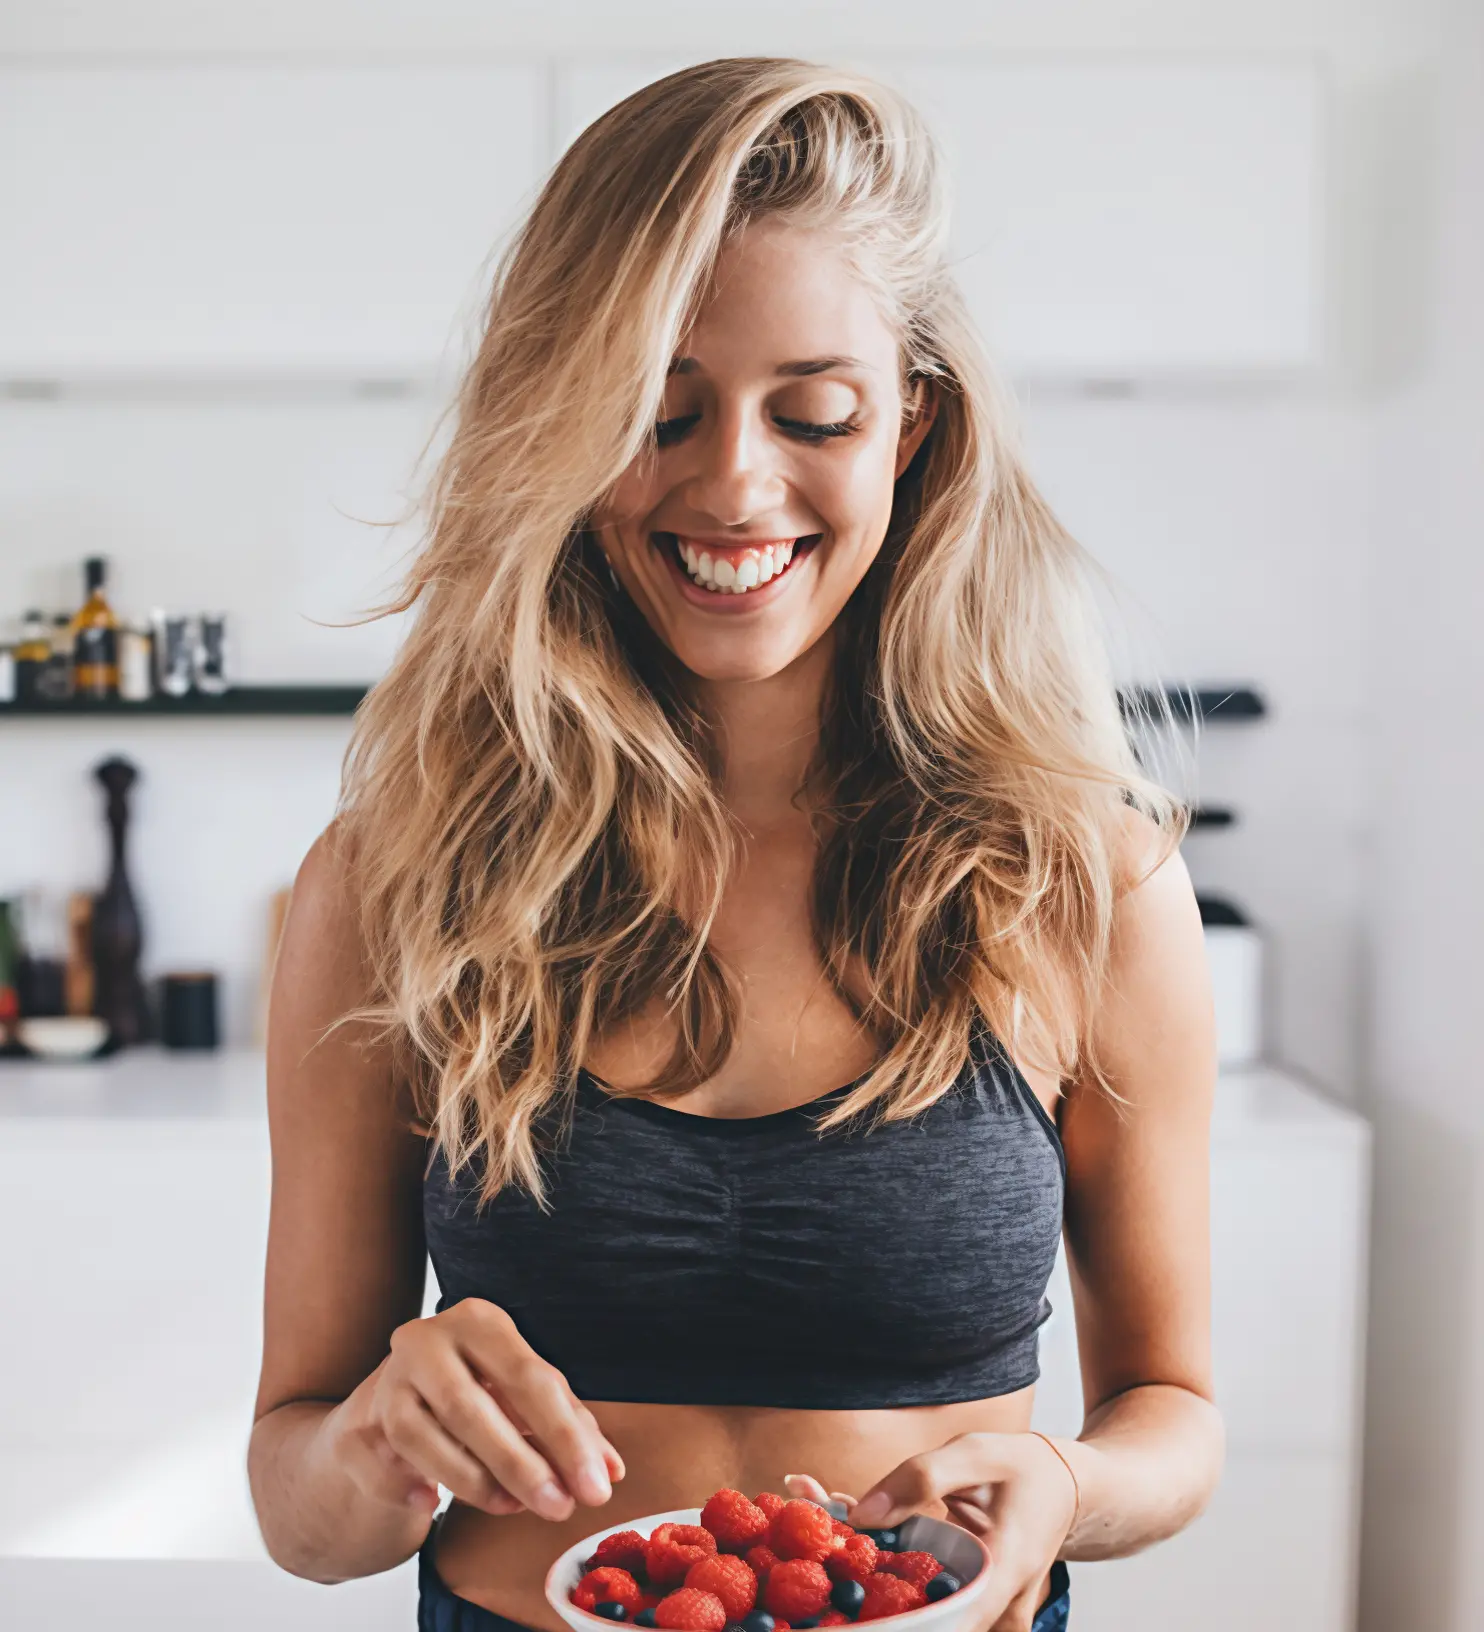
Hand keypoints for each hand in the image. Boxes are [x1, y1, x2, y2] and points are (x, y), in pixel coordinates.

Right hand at [325, 1298, 624, 1523]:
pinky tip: (435, 1504)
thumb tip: (610, 1470)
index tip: (597, 1484)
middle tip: (560, 1507)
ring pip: (424, 1438)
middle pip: (473, 1407)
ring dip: (474, 1482)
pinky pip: (385, 1469)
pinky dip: (414, 1489)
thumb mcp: (521, 1397)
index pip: (529, 1376)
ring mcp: (384, 1383)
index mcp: (478, 1321)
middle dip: (522, 1464)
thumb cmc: (474, 1393)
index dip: (566, 1436)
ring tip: (513, 1506)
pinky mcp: (356, 1427)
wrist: (389, 1408)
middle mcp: (426, 1340)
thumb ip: (568, 1427)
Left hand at [786, 1431, 1077, 1631]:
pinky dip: (873, 1555)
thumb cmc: (1026, 1468)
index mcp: (1001, 1575)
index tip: (835, 1611)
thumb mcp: (976, 1454)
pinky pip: (912, 1587)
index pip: (937, 1623)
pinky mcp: (961, 1601)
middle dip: (853, 1586)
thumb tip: (861, 1515)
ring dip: (856, 1564)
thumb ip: (920, 1479)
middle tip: (805, 1544)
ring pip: (908, 1603)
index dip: (884, 1622)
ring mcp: (977, 1612)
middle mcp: (990, 1609)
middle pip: (914, 1618)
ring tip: (810, 1507)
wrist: (1066, 1487)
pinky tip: (835, 1513)